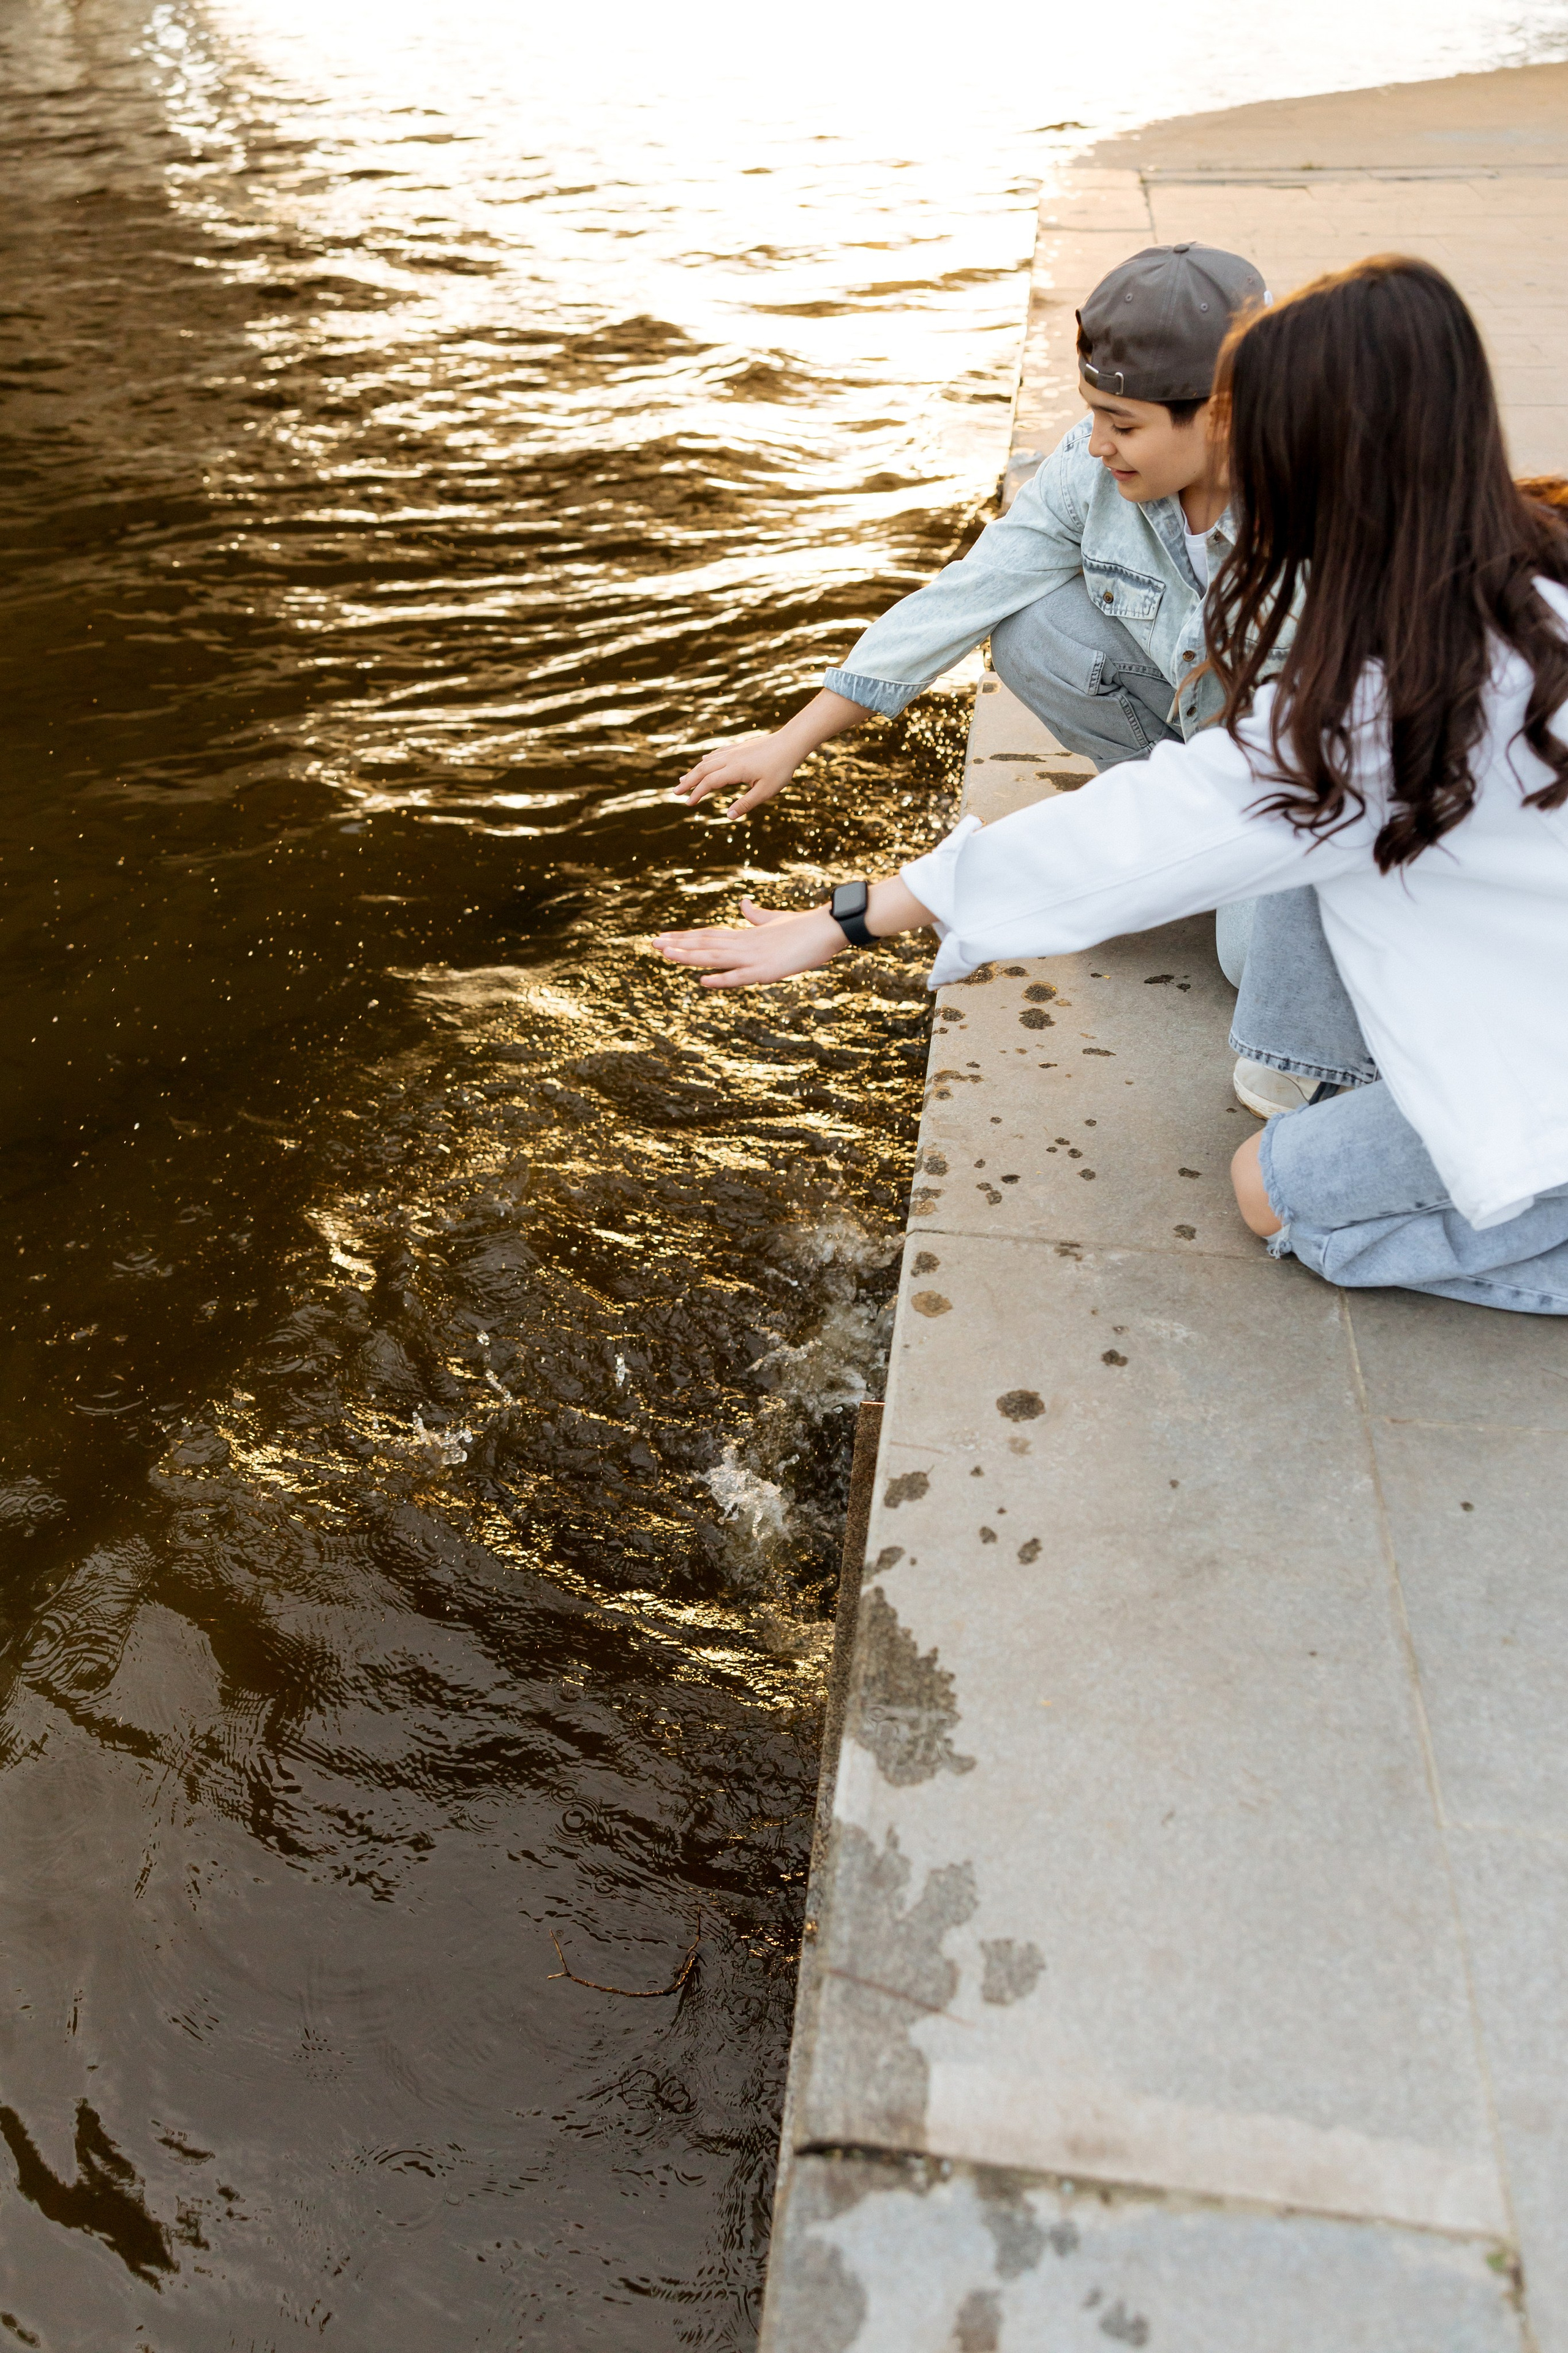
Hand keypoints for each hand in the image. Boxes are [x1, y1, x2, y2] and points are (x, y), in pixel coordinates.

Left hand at [655, 898, 842, 988]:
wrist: (830, 926)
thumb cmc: (806, 926)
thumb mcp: (777, 920)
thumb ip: (757, 916)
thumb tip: (742, 904)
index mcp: (747, 935)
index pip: (709, 935)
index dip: (685, 937)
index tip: (664, 937)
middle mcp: (746, 944)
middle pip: (706, 944)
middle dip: (679, 945)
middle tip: (653, 944)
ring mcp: (755, 957)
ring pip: (716, 956)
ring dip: (690, 956)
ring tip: (666, 955)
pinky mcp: (768, 971)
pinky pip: (740, 976)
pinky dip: (721, 978)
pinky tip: (703, 981)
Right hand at [671, 734, 797, 818]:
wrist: (791, 743)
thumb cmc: (780, 769)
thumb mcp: (765, 792)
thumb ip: (746, 804)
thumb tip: (728, 816)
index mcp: (734, 770)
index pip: (709, 783)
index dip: (697, 793)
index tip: (688, 803)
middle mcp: (730, 759)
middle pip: (703, 770)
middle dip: (688, 782)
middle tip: (675, 792)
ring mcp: (734, 751)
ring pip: (708, 761)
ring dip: (695, 771)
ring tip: (684, 780)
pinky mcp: (740, 747)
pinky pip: (718, 754)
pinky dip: (707, 760)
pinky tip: (703, 761)